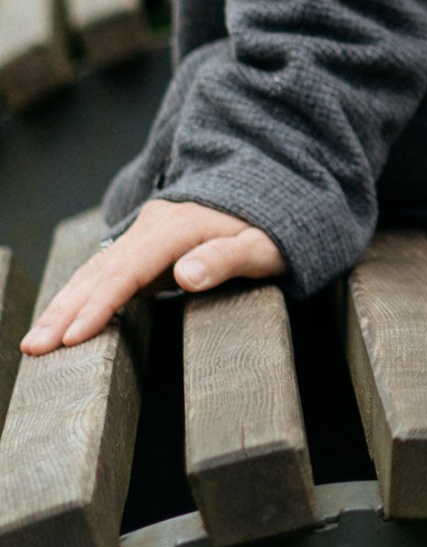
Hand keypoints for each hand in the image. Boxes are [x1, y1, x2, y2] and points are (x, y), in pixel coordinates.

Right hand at [18, 199, 285, 355]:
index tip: (74, 336)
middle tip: (34, 348)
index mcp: (178, 227)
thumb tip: (184, 275)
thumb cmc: (272, 231)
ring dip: (63, 305)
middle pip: (101, 271)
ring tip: (35, 342)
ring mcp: (145, 233)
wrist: (272, 198)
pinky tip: (60, 321)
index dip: (99, 305)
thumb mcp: (264, 247)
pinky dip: (78, 295)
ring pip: (95, 271)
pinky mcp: (144, 245)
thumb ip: (226, 259)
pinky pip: (104, 272)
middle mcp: (153, 226)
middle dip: (64, 311)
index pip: (128, 271)